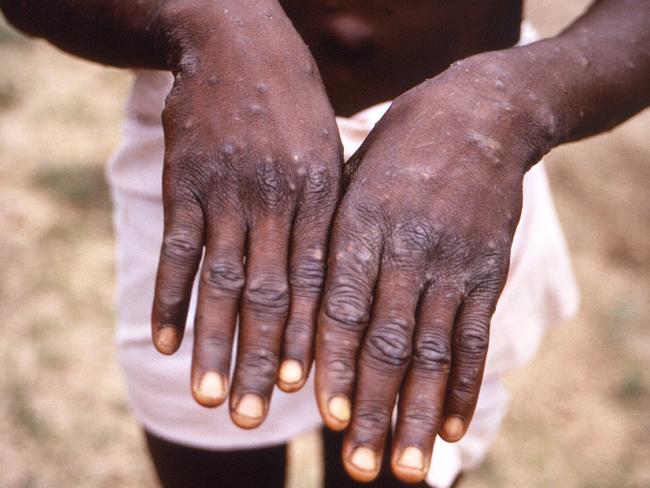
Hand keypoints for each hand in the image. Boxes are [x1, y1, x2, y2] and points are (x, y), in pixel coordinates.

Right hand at [150, 4, 341, 427]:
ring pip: (221, 282)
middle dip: (263, 358)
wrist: (238, 42)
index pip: (317, 281)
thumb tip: (336, 279)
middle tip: (257, 416)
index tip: (306, 390)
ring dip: (214, 343)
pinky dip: (168, 297)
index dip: (311, 337)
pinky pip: (176, 250)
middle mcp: (275, 200)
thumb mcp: (329, 151)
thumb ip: (330, 213)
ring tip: (210, 397)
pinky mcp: (185, 183)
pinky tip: (163, 341)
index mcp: (319, 196)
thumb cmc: (294, 105)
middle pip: (270, 294)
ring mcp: (227, 192)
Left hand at [315, 53, 553, 481]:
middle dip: (371, 407)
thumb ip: (328, 237)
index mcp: (360, 223)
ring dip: (416, 412)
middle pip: (386, 340)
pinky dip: (463, 385)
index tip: (323, 414)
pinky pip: (474, 335)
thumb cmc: (397, 150)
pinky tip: (450, 426)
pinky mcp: (486, 270)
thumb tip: (294, 304)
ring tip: (403, 467)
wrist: (479, 115)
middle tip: (358, 467)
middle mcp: (406, 247)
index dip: (332, 362)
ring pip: (432, 350)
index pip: (341, 305)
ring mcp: (452, 261)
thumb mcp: (351, 177)